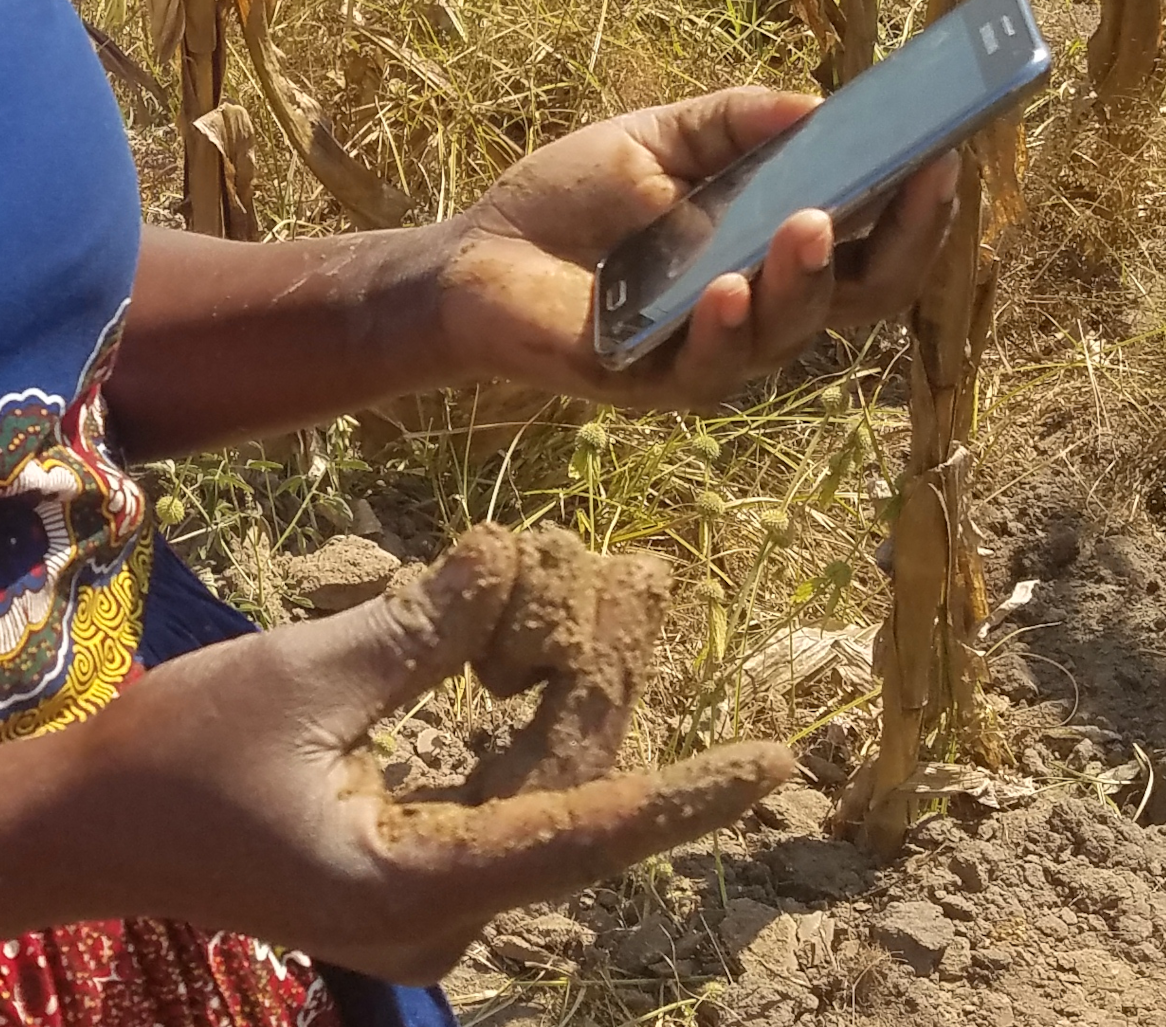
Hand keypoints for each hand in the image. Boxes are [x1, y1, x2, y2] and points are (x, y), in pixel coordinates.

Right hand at [6, 526, 791, 984]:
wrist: (83, 832)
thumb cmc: (175, 760)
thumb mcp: (301, 679)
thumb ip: (424, 628)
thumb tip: (516, 556)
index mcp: (420, 886)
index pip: (586, 832)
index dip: (689, 791)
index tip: (775, 763)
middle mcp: (446, 915)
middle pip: (572, 789)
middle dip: (605, 676)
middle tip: (644, 576)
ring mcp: (436, 902)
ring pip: (548, 787)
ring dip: (574, 686)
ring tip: (617, 583)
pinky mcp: (421, 872)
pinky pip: (510, 793)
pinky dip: (530, 717)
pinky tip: (552, 639)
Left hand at [436, 86, 961, 407]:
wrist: (470, 259)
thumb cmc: (569, 203)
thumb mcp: (659, 138)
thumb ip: (733, 122)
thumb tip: (816, 106)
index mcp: (773, 258)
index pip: (871, 250)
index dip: (917, 214)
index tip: (944, 156)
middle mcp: (761, 313)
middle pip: (861, 300)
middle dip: (900, 245)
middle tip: (918, 185)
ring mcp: (711, 354)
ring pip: (789, 333)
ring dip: (804, 279)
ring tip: (810, 224)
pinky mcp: (650, 383)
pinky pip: (705, 367)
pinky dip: (720, 326)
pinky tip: (724, 287)